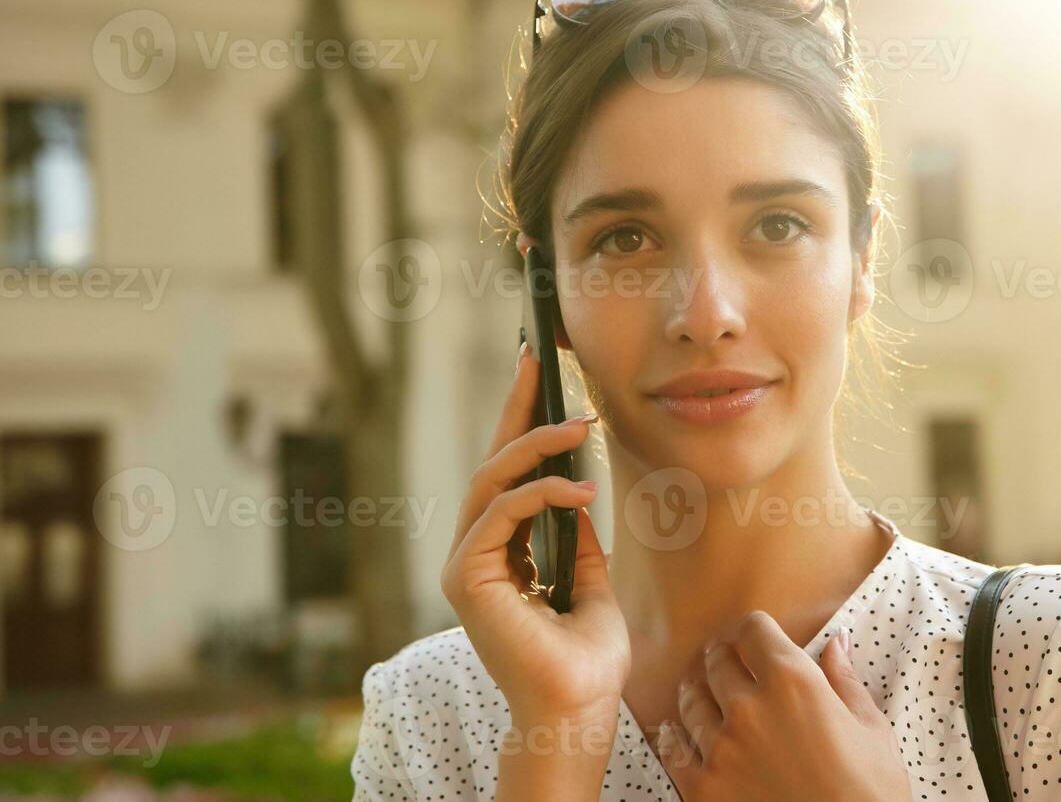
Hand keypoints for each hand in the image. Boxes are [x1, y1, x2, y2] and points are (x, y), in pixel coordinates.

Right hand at [440, 340, 630, 720]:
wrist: (579, 706)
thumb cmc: (586, 658)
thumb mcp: (591, 581)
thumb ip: (575, 538)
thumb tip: (575, 492)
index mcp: (502, 554)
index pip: (508, 477)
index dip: (521, 423)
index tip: (537, 371)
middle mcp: (476, 554)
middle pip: (491, 465)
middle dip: (516, 408)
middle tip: (538, 358)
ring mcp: (466, 565)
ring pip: (491, 481)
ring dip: (536, 446)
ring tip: (578, 426)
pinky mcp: (465, 577)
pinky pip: (500, 513)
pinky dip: (539, 494)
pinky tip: (578, 489)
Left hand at [655, 611, 911, 801]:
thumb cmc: (869, 794)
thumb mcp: (871, 731)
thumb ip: (845, 681)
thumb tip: (836, 644)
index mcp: (794, 683)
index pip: (753, 630)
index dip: (753, 629)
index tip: (753, 635)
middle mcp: (749, 708)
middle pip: (717, 661)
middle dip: (722, 656)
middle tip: (723, 659)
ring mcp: (721, 750)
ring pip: (691, 702)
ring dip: (696, 692)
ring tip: (699, 691)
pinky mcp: (703, 790)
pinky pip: (674, 752)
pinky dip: (673, 738)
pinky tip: (673, 732)